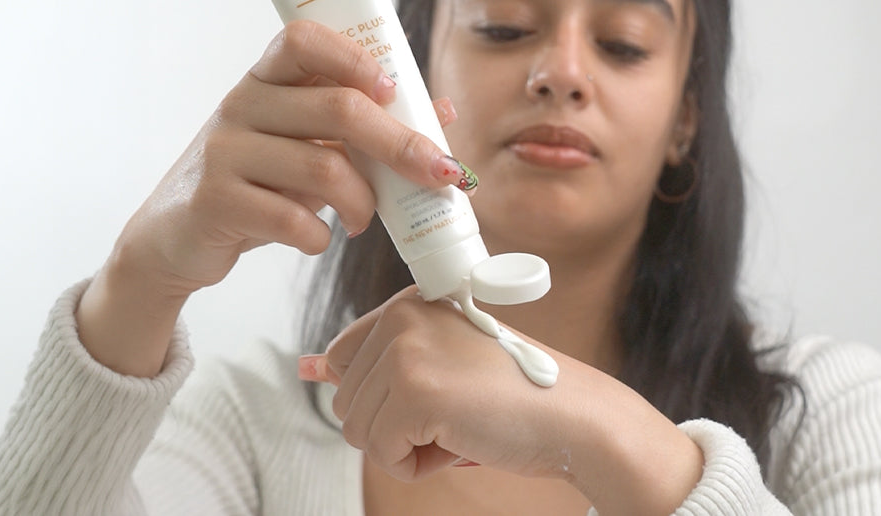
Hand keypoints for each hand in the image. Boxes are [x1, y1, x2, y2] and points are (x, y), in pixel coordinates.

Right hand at [77, 20, 463, 376]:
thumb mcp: (299, 148)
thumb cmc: (251, 186)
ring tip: (363, 219)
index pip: (304, 41)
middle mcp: (241, 106)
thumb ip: (359, 131)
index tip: (392, 89)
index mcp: (264, 82)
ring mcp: (225, 153)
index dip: (354, 58)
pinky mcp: (216, 202)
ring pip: (323, 168)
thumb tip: (441, 113)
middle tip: (438, 174)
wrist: (174, 238)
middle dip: (401, 144)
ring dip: (363, 202)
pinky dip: (321, 237)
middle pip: (338, 108)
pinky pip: (292, 219)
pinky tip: (320, 239)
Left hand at [297, 287, 704, 515]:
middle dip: (393, 426)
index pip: (343, 359)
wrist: (575, 417)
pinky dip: (415, 465)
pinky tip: (459, 442)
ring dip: (403, 447)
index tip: (431, 397)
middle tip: (456, 415)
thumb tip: (304, 367)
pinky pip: (380, 452)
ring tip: (458, 426)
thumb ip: (372, 368)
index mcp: (408, 304)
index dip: (378, 396)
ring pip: (356, 428)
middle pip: (345, 400)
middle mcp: (401, 318)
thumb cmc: (515, 398)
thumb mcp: (439, 370)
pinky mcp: (414, 392)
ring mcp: (406, 353)